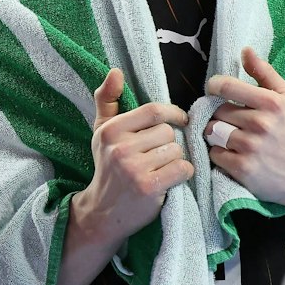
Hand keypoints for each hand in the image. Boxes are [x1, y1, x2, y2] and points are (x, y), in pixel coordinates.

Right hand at [69, 68, 192, 248]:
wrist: (102, 213)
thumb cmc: (107, 168)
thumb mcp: (102, 133)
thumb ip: (107, 100)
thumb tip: (115, 71)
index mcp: (111, 130)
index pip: (153, 110)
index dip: (172, 114)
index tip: (178, 121)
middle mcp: (120, 148)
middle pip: (167, 132)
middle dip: (169, 142)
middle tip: (158, 156)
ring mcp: (134, 169)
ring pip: (176, 150)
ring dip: (175, 159)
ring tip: (160, 169)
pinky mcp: (149, 188)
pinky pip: (183, 168)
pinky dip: (182, 174)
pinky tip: (168, 180)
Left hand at [205, 47, 284, 212]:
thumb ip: (264, 72)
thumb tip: (245, 50)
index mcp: (271, 102)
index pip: (226, 86)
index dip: (214, 87)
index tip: (215, 91)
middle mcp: (260, 123)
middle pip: (216, 111)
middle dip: (219, 115)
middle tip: (231, 122)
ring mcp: (250, 147)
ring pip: (211, 131)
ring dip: (216, 135)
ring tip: (231, 138)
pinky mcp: (242, 168)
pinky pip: (214, 153)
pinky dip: (220, 154)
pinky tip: (234, 155)